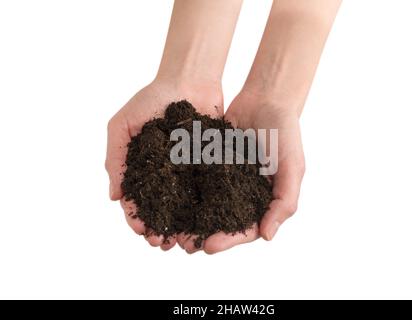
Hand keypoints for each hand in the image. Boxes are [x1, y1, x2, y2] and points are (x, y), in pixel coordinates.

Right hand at [106, 79, 222, 249]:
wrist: (189, 78)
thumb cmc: (151, 98)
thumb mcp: (122, 124)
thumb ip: (115, 157)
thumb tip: (114, 196)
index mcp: (142, 166)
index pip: (136, 199)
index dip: (136, 217)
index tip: (141, 231)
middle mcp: (164, 172)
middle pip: (160, 208)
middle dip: (159, 227)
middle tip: (161, 244)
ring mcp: (187, 169)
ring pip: (183, 205)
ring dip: (181, 225)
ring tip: (182, 242)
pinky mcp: (209, 164)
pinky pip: (206, 189)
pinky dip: (204, 208)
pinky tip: (205, 223)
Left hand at [178, 91, 304, 253]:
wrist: (266, 99)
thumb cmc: (285, 133)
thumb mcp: (292, 167)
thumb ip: (284, 201)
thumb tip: (267, 236)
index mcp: (263, 200)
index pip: (245, 228)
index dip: (228, 240)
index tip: (209, 246)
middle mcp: (243, 194)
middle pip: (221, 221)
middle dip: (203, 234)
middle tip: (183, 244)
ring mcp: (225, 179)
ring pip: (205, 204)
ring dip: (190, 218)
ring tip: (172, 230)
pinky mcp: (210, 163)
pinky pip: (196, 179)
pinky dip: (184, 190)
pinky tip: (168, 199)